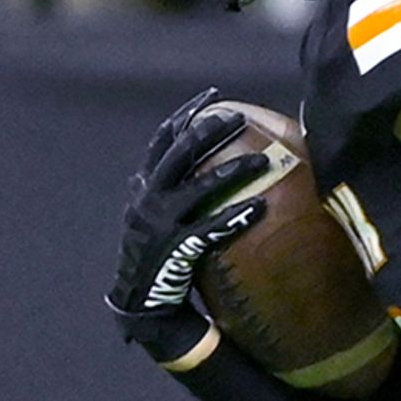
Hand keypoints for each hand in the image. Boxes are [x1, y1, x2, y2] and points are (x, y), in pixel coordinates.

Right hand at [107, 92, 272, 360]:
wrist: (139, 303)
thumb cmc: (152, 256)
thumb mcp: (148, 215)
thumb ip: (157, 189)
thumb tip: (167, 163)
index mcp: (142, 190)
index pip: (160, 144)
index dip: (183, 117)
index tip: (209, 98)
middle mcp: (146, 202)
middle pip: (177, 157)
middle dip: (207, 133)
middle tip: (237, 117)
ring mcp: (159, 225)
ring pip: (196, 190)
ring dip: (230, 172)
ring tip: (262, 160)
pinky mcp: (175, 251)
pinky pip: (209, 230)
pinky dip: (234, 217)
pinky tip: (260, 208)